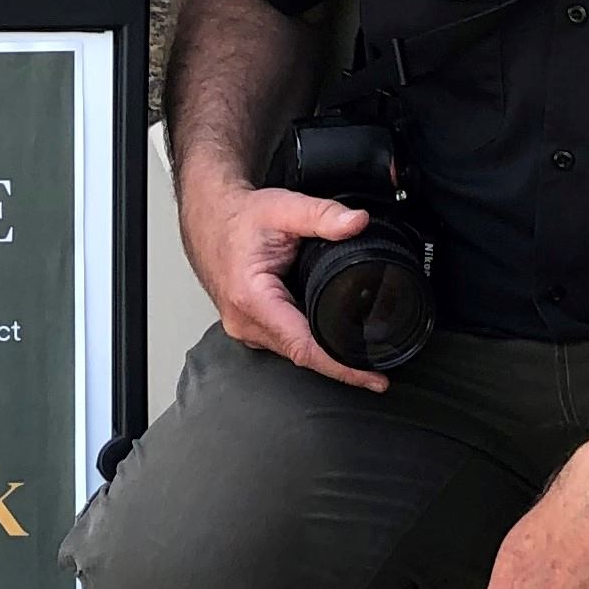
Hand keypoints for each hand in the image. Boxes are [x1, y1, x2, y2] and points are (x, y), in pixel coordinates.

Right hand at [180, 177, 387, 391]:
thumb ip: (323, 215)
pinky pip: (283, 342)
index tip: (373, 379)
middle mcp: (244, 321)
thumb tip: (357, 223)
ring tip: (358, 352)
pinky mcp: (248, 325)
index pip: (304, 347)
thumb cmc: (237, 218)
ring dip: (324, 353)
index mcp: (252, 299)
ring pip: (291, 351)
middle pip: (301, 355)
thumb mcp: (283, 208)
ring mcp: (243, 327)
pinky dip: (307, 339)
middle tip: (379, 368)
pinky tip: (326, 334)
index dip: (342, 367)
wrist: (209, 218)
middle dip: (341, 364)